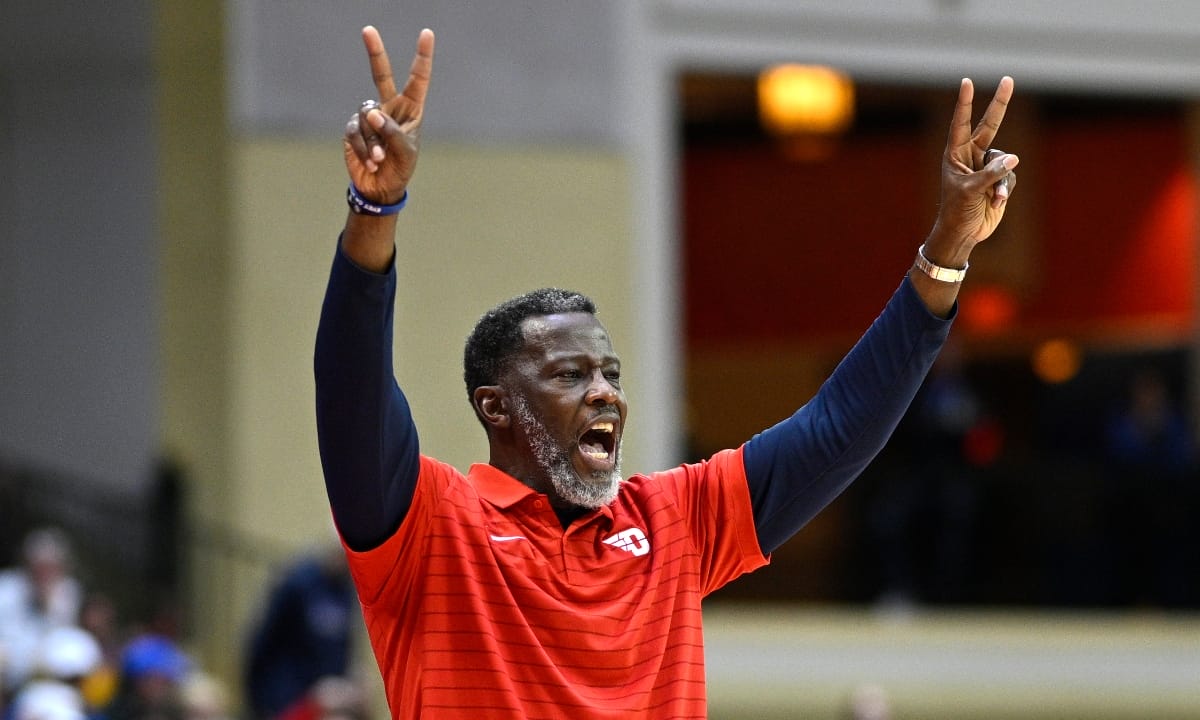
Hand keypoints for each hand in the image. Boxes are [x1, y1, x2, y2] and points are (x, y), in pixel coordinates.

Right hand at [343, 26, 434, 205]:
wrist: (381, 188)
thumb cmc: (401, 169)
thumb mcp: (405, 153)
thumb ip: (392, 132)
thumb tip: (371, 112)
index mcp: (411, 110)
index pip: (417, 80)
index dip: (422, 57)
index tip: (426, 34)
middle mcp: (389, 107)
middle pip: (380, 74)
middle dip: (374, 52)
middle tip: (368, 30)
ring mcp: (369, 117)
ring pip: (367, 116)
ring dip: (374, 141)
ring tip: (381, 160)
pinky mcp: (354, 129)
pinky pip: (356, 131)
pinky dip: (364, 148)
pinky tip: (371, 162)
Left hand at [926, 76, 1018, 259]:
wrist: (964, 232)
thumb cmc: (956, 211)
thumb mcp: (970, 191)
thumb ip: (990, 174)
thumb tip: (1013, 159)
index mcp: (955, 154)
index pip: (960, 124)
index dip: (965, 103)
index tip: (966, 82)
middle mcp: (971, 155)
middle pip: (989, 125)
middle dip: (999, 104)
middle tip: (1008, 79)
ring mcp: (986, 166)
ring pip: (1005, 160)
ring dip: (1001, 181)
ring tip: (993, 198)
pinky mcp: (999, 179)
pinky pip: (1010, 176)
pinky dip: (1005, 190)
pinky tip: (995, 204)